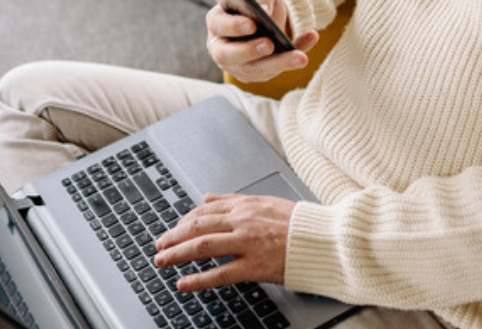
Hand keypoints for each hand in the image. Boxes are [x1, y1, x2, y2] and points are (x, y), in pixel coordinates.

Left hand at [154, 193, 294, 290]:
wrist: (322, 239)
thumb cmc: (296, 223)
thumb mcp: (263, 202)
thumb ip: (233, 200)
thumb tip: (208, 197)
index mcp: (244, 206)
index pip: (204, 212)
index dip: (183, 222)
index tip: (172, 230)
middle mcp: (242, 222)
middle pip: (197, 227)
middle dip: (173, 237)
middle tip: (159, 247)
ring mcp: (247, 244)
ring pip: (202, 247)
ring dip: (177, 254)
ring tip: (162, 262)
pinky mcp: (254, 266)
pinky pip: (219, 274)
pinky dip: (198, 279)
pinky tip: (184, 283)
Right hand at [205, 0, 318, 82]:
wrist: (267, 18)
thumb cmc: (258, 3)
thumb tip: (265, 8)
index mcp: (217, 21)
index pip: (218, 25)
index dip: (233, 26)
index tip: (252, 24)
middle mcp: (221, 46)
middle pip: (228, 55)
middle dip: (249, 51)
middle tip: (269, 45)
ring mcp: (236, 64)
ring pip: (252, 70)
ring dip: (277, 64)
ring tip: (299, 56)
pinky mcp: (254, 73)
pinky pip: (273, 71)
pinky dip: (292, 59)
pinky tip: (308, 45)